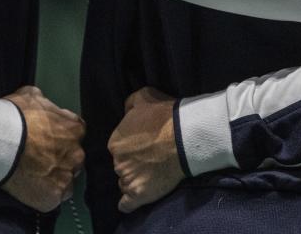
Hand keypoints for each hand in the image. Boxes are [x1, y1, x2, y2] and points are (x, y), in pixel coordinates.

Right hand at [1, 86, 84, 212]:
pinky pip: (54, 197)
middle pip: (73, 158)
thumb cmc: (14, 115)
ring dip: (54, 177)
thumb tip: (45, 105)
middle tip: (39, 158)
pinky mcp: (54, 197)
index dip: (60, 137)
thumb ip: (46, 104)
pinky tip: (31, 187)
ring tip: (34, 174)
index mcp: (75, 129)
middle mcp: (77, 154)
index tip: (47, 140)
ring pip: (65, 179)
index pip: (75, 134)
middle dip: (60, 158)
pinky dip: (45, 194)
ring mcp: (66, 177)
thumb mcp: (32, 95)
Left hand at [108, 87, 183, 213]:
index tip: (144, 147)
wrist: (185, 137)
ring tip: (150, 176)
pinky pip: (126, 205)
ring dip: (133, 180)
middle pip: (122, 166)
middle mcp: (117, 162)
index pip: (118, 148)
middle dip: (132, 163)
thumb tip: (126, 112)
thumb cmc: (165, 116)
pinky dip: (128, 203)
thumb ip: (129, 105)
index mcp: (115, 142)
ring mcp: (127, 180)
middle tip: (150, 159)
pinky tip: (131, 201)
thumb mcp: (143, 97)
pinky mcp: (139, 195)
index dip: (131, 147)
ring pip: (125, 183)